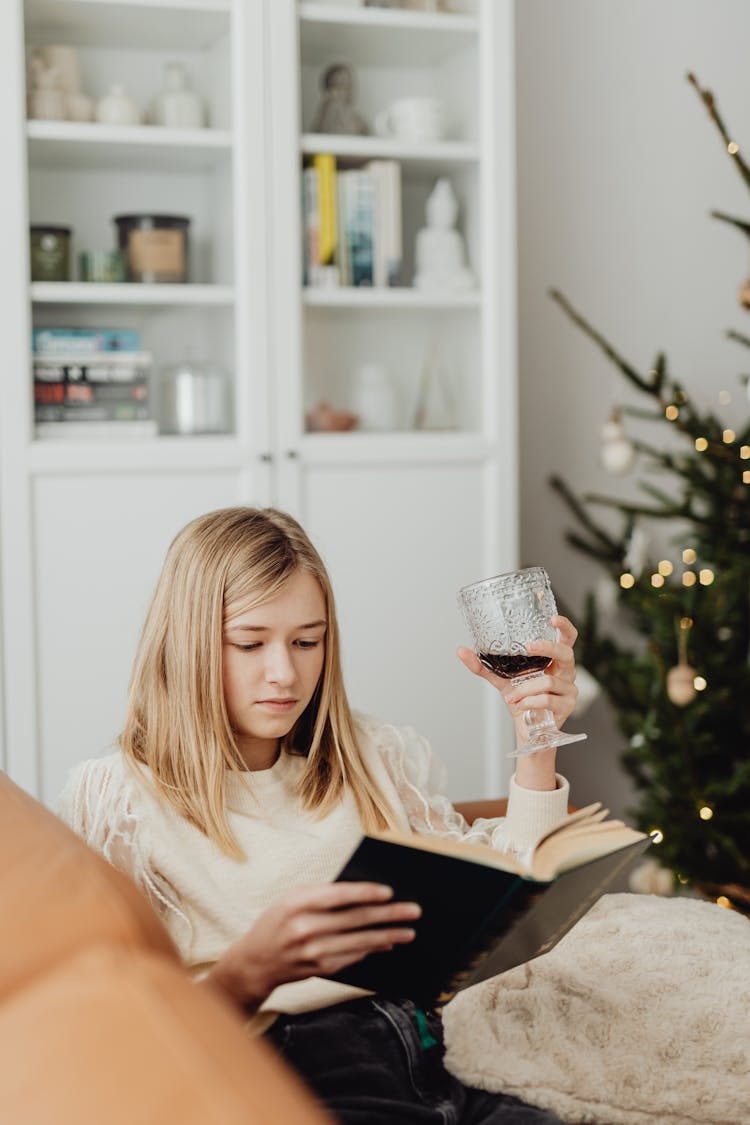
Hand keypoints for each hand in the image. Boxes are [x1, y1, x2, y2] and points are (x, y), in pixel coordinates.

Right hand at [205, 882, 420, 1011]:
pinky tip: (387, 943)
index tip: (389, 891)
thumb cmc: (276, 922)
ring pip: (360, 942)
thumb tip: (363, 894)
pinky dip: (372, 949)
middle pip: (355, 920)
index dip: (366, 893)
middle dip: (389, 915)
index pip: (339, 895)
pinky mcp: (320, 969)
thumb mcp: (292, 898)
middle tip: (413, 911)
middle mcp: (305, 928)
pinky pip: (353, 957)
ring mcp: (313, 952)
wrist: (255, 962)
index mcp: (297, 903)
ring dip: (388, 936)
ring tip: (409, 931)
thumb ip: (322, 894)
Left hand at [457, 615, 579, 782]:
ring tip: (513, 696)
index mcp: (554, 661)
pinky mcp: (567, 705)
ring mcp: (569, 689)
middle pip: (565, 653)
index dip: (564, 627)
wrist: (527, 729)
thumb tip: (461, 651)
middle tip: (529, 647)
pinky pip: (547, 699)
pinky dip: (530, 702)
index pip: (567, 638)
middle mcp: (565, 672)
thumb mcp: (502, 679)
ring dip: (525, 689)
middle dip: (547, 647)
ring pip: (548, 680)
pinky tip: (521, 705)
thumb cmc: (521, 700)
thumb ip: (484, 666)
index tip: (552, 619)